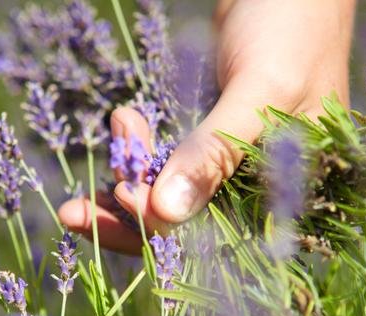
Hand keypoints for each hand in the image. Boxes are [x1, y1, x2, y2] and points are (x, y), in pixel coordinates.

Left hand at [59, 0, 354, 253]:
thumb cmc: (294, 28)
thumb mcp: (258, 90)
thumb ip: (214, 153)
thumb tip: (164, 213)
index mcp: (285, 194)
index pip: (214, 237)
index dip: (159, 227)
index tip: (121, 195)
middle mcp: (256, 190)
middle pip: (182, 228)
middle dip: (125, 218)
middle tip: (72, 212)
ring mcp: (228, 166)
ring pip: (166, 198)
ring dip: (126, 177)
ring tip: (120, 122)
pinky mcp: (206, 143)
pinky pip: (164, 164)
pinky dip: (138, 151)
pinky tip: (125, 120)